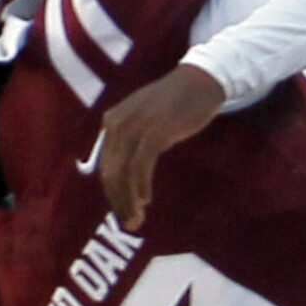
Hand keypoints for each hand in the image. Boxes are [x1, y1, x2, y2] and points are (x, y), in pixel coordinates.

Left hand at [100, 63, 225, 229]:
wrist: (199, 81)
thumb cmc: (175, 103)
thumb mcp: (144, 119)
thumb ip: (130, 141)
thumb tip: (125, 176)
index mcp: (112, 121)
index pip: (106, 166)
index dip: (113, 194)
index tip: (124, 212)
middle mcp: (118, 124)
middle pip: (111, 173)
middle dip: (119, 203)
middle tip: (130, 224)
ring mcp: (135, 127)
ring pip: (124, 174)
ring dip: (129, 201)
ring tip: (137, 219)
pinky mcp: (154, 132)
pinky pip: (141, 167)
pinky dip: (141, 186)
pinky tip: (146, 199)